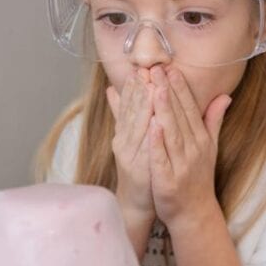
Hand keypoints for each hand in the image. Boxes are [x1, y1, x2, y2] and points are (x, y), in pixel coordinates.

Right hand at [106, 73, 154, 221]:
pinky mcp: (138, 169)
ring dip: (144, 105)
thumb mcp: (130, 138)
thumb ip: (122, 114)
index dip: (134, 83)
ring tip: (152, 85)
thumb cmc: (140, 167)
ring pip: (137, 126)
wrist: (138, 201)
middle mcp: (123, 140)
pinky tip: (155, 122)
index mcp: (124, 131)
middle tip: (148, 66)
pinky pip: (145, 149)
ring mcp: (130, 155)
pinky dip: (149, 135)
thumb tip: (110, 89)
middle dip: (140, 88)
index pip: (128, 102)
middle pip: (131, 110)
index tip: (142, 64)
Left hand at [148, 66, 231, 230]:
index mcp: (202, 140)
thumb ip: (214, 120)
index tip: (170, 67)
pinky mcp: (169, 181)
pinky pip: (163, 159)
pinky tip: (152, 127)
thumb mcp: (210, 147)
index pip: (190, 109)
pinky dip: (158, 143)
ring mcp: (182, 165)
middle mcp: (194, 150)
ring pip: (172, 133)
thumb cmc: (198, 178)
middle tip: (157, 68)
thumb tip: (225, 95)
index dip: (180, 88)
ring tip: (156, 89)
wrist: (194, 213)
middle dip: (169, 91)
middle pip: (180, 116)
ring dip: (164, 111)